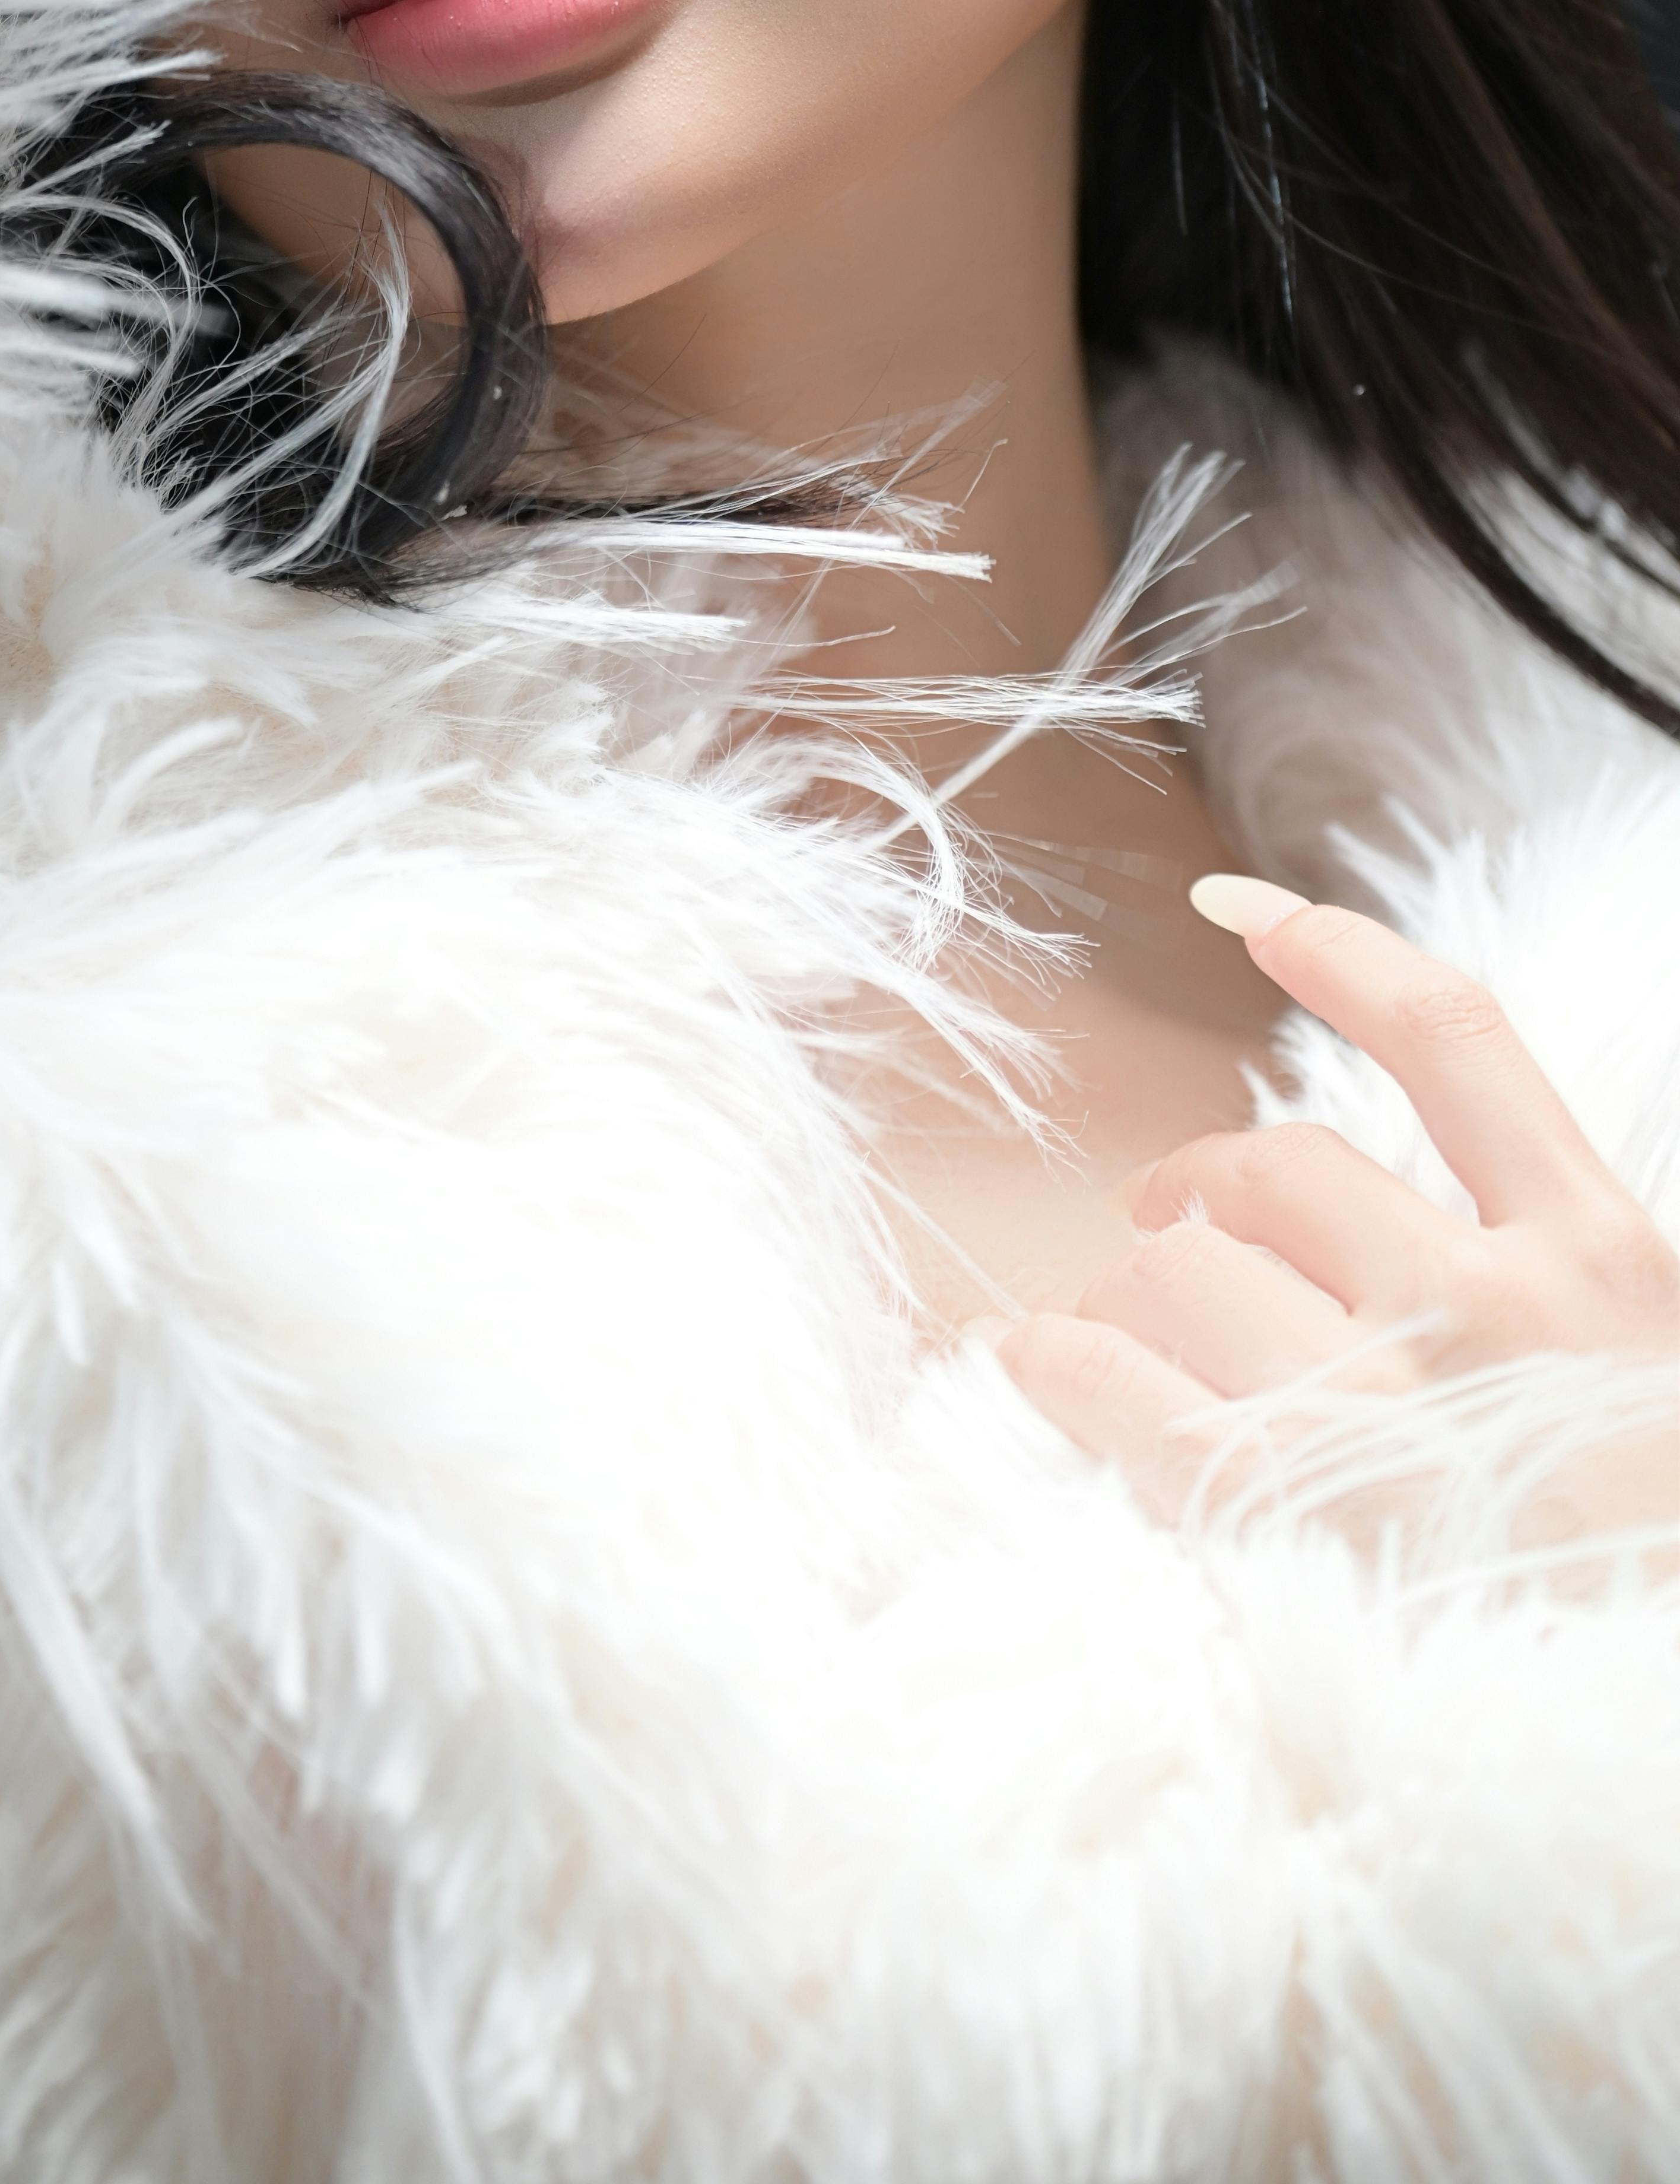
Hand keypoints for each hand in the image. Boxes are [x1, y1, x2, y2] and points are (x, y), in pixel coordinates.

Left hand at [999, 880, 1679, 1549]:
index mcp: (1602, 1256)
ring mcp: (1398, 1415)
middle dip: (1196, 1194)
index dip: (1337, 951)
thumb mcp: (1642, 1366)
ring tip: (1114, 1332)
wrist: (1655, 1742)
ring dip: (1129, 1293)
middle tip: (1160, 1231)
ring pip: (1187, 1277)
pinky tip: (1034, 1358)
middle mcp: (1497, 1310)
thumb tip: (1332, 1206)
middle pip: (1280, 1172)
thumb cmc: (1637, 1554)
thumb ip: (1530, 1269)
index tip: (1242, 910)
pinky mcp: (1305, 1519)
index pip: (1455, 1037)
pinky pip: (1131, 1397)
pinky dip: (1061, 1364)